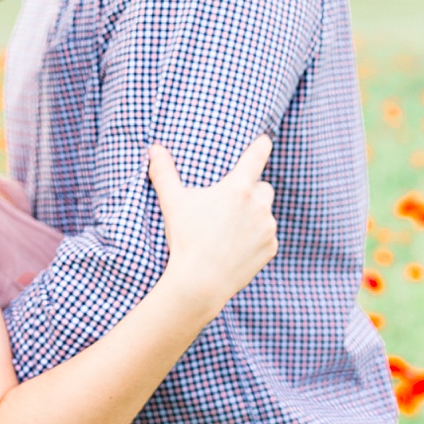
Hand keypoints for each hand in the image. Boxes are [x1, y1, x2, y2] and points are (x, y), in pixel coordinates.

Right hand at [147, 135, 276, 310]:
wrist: (201, 283)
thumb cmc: (186, 239)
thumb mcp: (172, 202)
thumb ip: (163, 172)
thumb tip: (153, 148)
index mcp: (238, 188)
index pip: (257, 155)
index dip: (262, 145)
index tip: (264, 141)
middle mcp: (259, 205)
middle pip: (264, 186)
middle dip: (252, 190)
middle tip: (231, 202)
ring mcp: (268, 228)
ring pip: (266, 213)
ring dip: (254, 215)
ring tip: (229, 228)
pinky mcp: (271, 248)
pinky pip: (267, 237)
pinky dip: (256, 238)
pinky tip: (236, 247)